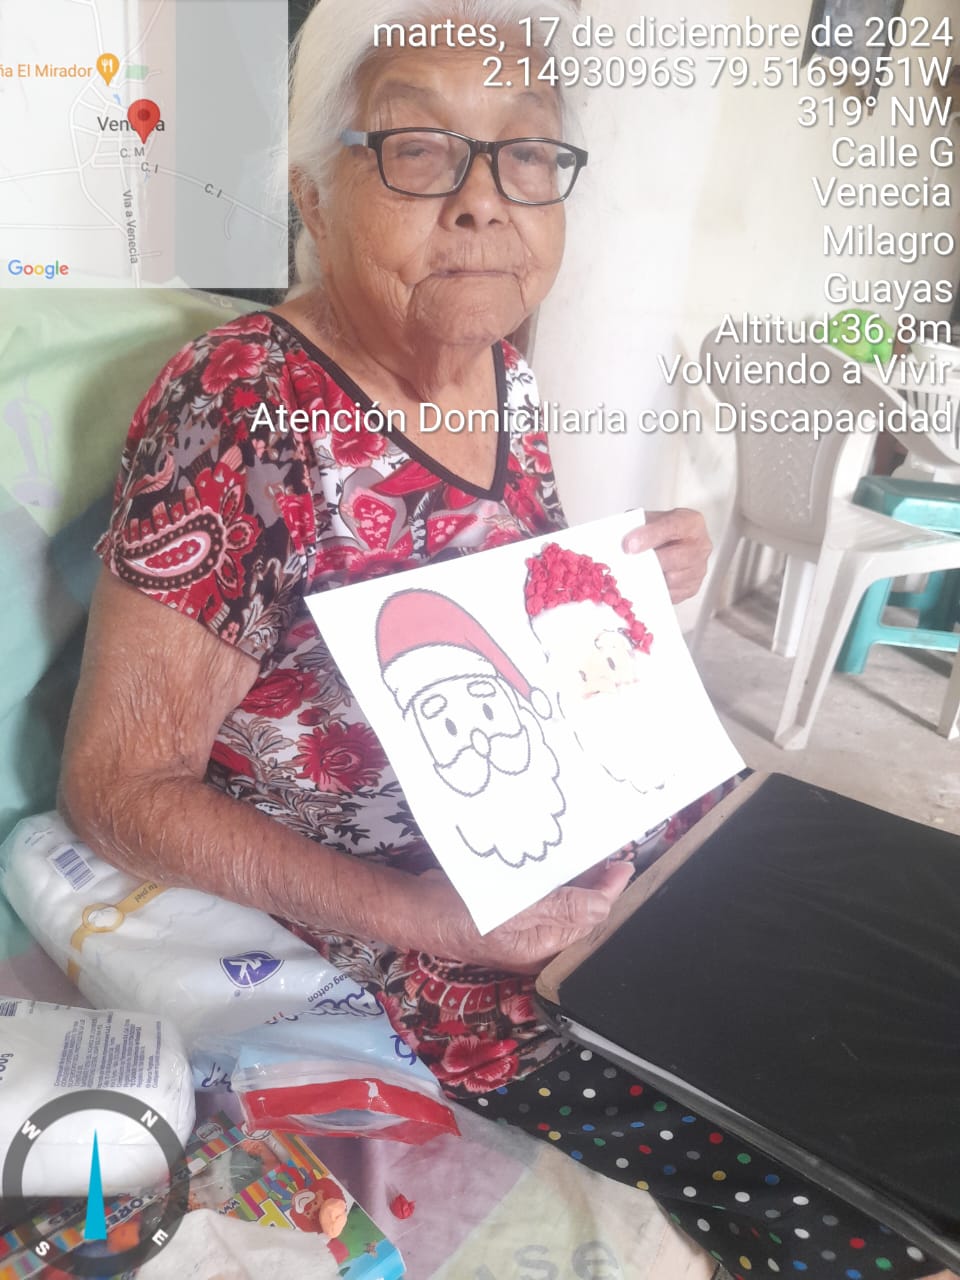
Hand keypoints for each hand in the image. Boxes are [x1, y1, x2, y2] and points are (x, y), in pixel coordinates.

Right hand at [417, 861, 633, 974]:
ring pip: (564, 901)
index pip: (590, 919)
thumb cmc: (459, 912)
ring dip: (577, 877)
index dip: (610, 891)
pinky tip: (559, 858)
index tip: (623, 864)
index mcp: (545, 948)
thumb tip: (603, 905)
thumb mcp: (514, 910)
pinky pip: (543, 895)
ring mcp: (525, 928)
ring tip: (591, 850)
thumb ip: (561, 909)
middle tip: (611, 852)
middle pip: (581, 912)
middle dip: (598, 884)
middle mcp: (540, 942)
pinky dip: (554, 877)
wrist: (415, 910)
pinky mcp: (512, 912)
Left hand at [622, 508, 711, 603]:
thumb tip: (620, 539)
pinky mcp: (692, 588)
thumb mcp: (651, 519)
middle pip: (675, 558)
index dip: (649, 536)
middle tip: (628, 563)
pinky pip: (672, 594)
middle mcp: (701, 546)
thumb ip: (639, 526)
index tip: (629, 545)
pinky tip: (644, 583)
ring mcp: (699, 569)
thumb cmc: (661, 529)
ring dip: (651, 578)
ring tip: (635, 574)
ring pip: (672, 579)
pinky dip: (655, 590)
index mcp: (691, 522)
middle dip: (650, 562)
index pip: (672, 527)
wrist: (673, 542)